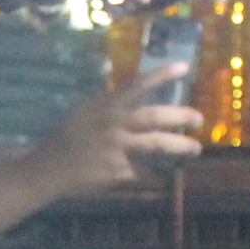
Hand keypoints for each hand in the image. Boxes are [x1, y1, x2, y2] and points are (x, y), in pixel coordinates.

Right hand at [31, 63, 203, 194]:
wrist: (50, 168)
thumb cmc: (68, 137)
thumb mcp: (86, 111)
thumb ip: (111, 103)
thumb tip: (138, 93)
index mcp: (106, 106)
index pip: (137, 85)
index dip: (161, 75)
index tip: (184, 68)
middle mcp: (113, 124)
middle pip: (154, 117)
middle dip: (180, 116)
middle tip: (199, 118)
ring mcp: (116, 149)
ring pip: (155, 145)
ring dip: (179, 146)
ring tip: (195, 149)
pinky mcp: (116, 172)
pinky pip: (144, 174)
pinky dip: (157, 178)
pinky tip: (166, 180)